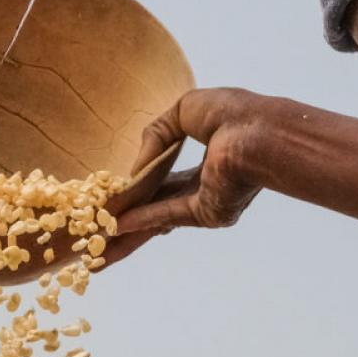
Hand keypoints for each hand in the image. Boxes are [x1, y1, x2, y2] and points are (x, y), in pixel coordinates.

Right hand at [108, 88, 270, 262]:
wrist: (257, 131)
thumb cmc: (232, 114)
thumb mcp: (184, 111)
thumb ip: (155, 136)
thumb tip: (135, 169)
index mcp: (211, 159)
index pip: (170, 178)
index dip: (142, 186)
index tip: (117, 194)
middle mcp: (209, 185)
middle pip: (159, 205)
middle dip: (130, 220)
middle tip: (101, 232)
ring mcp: (207, 202)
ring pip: (159, 219)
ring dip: (130, 231)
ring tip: (100, 246)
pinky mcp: (206, 213)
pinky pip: (167, 215)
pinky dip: (142, 221)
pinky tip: (117, 227)